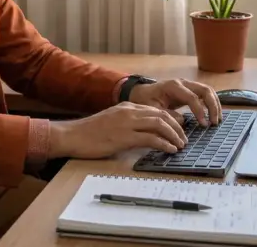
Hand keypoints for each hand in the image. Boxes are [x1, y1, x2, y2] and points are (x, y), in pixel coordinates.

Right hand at [47, 102, 187, 158]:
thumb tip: (144, 135)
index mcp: (127, 107)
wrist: (72, 135)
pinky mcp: (124, 137)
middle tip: (184, 139)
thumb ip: (128, 124)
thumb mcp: (112, 122)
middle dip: (177, 127)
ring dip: (174, 135)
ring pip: (160, 124)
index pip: (156, 110)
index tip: (179, 129)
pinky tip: (170, 150)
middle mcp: (129, 112)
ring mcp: (127, 123)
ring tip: (180, 145)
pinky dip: (164, 144)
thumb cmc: (89, 133)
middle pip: (162, 115)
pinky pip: (151, 139)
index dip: (172, 119)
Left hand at [128, 78, 221, 126]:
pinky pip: (205, 94)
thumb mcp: (152, 109)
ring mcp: (187, 85)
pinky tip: (213, 115)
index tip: (203, 125)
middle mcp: (183, 82)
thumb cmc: (145, 101)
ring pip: (208, 91)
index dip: (199, 111)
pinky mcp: (189, 90)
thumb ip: (166, 115)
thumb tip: (182, 120)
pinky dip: (211, 103)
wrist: (141, 93)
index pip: (192, 97)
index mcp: (173, 86)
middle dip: (212, 106)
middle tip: (214, 122)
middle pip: (205, 90)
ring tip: (216, 120)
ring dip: (215, 104)